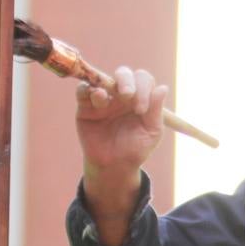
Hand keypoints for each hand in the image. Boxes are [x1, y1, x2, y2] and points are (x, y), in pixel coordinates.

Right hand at [76, 65, 165, 244]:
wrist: (114, 172)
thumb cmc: (135, 153)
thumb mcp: (151, 135)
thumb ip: (156, 113)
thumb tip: (162, 88)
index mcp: (139, 100)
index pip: (143, 80)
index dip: (143, 87)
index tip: (143, 106)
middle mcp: (121, 96)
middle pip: (123, 73)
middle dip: (127, 81)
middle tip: (129, 100)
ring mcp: (102, 100)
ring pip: (102, 78)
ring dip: (108, 84)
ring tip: (111, 99)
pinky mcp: (84, 107)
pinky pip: (83, 89)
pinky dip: (88, 90)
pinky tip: (95, 100)